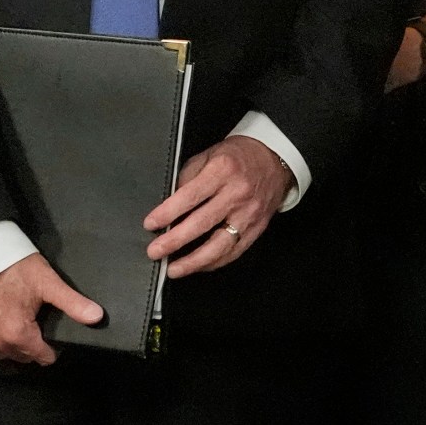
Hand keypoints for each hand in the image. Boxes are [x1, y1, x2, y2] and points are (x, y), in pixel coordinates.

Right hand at [0, 253, 104, 365]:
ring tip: (13, 317)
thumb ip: (72, 303)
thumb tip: (97, 318)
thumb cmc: (11, 265)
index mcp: (17, 334)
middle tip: (32, 319)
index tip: (50, 331)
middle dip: (30, 343)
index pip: (42, 356)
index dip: (51, 346)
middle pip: (21, 355)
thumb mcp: (46, 281)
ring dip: (8, 341)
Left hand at [144, 136, 291, 278]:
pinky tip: (198, 266)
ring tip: (174, 269)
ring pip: (220, 245)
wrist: (275, 160)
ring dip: (194, 261)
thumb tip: (169, 204)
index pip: (190, 196)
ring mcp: (249, 214)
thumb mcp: (209, 155)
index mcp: (222, 171)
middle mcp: (237, 194)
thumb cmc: (238, 156)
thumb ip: (188, 177)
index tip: (150, 224)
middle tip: (154, 251)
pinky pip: (234, 251)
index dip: (168, 213)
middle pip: (202, 223)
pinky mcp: (257, 228)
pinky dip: (214, 262)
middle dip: (175, 241)